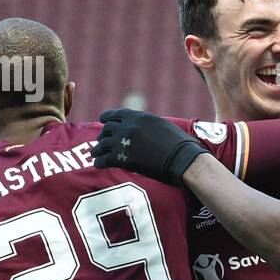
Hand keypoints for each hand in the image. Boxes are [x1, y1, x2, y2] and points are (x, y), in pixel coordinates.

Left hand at [93, 109, 208, 184]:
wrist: (183, 160)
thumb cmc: (182, 146)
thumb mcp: (165, 127)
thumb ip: (151, 126)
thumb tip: (150, 129)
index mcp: (140, 117)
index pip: (116, 114)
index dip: (108, 118)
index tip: (103, 122)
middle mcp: (129, 126)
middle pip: (107, 129)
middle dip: (103, 135)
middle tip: (101, 142)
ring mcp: (124, 141)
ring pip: (102, 144)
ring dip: (98, 149)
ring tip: (95, 154)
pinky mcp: (122, 158)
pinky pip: (103, 159)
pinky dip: (100, 162)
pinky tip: (99, 165)